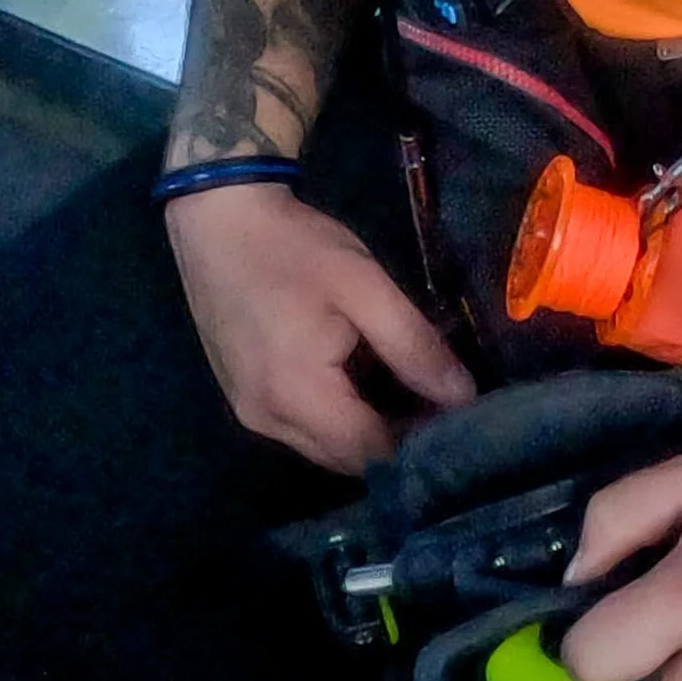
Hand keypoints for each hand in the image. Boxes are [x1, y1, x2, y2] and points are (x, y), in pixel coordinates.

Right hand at [163, 178, 472, 475]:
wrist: (218, 221)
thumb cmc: (295, 249)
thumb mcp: (366, 287)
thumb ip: (414, 347)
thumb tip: (462, 397)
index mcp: (298, 395)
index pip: (372, 453)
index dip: (420, 441)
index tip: (458, 415)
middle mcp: (268, 421)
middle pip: (347, 458)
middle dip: (395, 439)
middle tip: (437, 401)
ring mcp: (251, 414)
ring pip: (324, 448)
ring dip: (366, 431)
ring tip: (406, 391)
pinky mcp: (244, 399)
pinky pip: (301, 429)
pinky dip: (336, 419)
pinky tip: (361, 383)